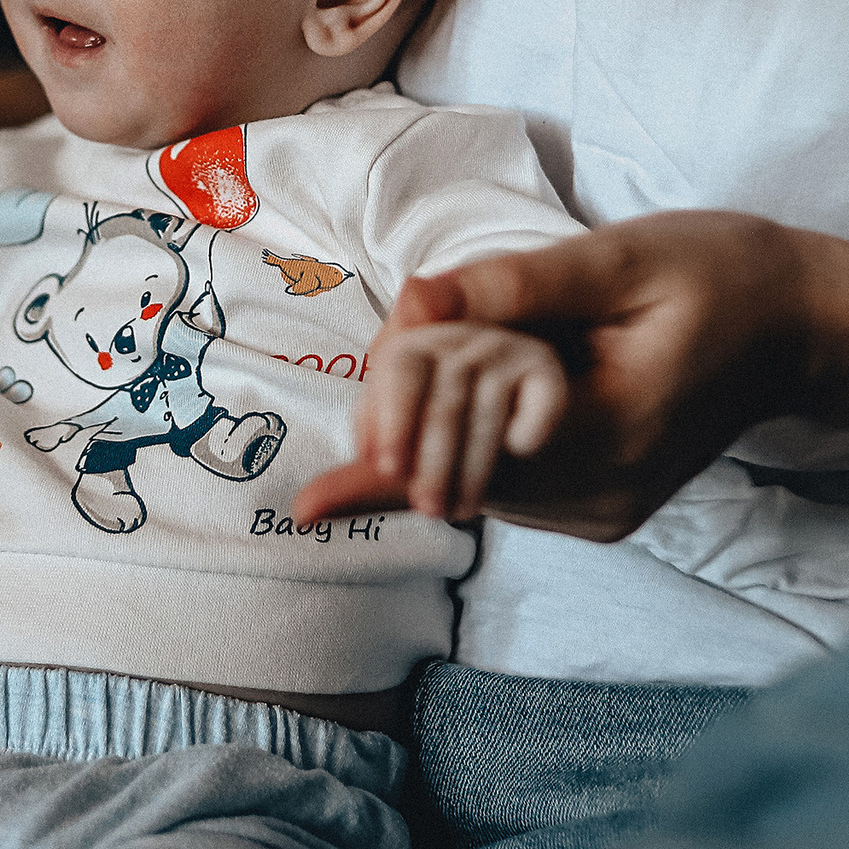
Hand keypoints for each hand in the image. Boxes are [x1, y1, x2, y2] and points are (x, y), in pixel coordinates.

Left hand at [293, 213, 848, 539]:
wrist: (803, 328)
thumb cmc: (721, 272)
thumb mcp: (621, 257)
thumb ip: (515, 285)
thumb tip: (414, 303)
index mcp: (612, 433)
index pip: (466, 448)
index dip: (397, 419)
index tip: (325, 466)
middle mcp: (604, 495)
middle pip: (458, 477)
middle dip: (404, 419)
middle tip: (394, 337)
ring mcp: (604, 512)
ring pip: (476, 486)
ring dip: (438, 429)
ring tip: (445, 344)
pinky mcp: (601, 510)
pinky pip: (506, 488)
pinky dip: (471, 442)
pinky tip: (479, 383)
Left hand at [332, 323, 568, 520]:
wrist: (511, 451)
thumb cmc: (444, 452)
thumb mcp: (402, 463)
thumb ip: (359, 484)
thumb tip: (301, 513)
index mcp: (409, 344)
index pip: (396, 365)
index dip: (391, 418)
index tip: (386, 469)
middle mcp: (457, 334)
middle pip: (441, 396)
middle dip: (432, 462)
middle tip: (427, 509)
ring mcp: (504, 346)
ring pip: (485, 409)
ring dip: (473, 468)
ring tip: (461, 510)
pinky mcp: (546, 367)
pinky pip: (540, 400)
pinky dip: (528, 432)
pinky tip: (520, 454)